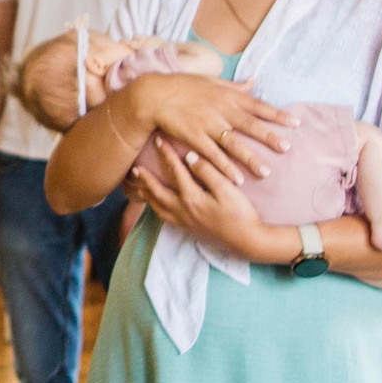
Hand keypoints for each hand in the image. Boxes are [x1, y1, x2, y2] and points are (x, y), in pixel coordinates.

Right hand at [121, 73, 296, 181]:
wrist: (154, 95)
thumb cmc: (182, 86)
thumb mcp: (211, 81)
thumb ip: (234, 86)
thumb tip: (253, 81)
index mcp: (227, 96)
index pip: (258, 105)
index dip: (277, 114)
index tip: (295, 123)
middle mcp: (221, 110)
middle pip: (251, 125)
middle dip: (270, 138)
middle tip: (287, 149)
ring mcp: (208, 125)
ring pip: (234, 144)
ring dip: (250, 158)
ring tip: (265, 172)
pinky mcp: (194, 138)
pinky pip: (213, 155)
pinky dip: (225, 167)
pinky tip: (237, 179)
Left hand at [126, 137, 294, 264]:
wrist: (247, 241)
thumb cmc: (240, 214)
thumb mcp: (227, 189)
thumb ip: (208, 172)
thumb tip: (190, 156)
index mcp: (191, 198)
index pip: (175, 171)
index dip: (166, 154)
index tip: (158, 140)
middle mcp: (182, 210)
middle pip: (157, 192)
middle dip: (145, 179)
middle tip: (134, 168)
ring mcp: (184, 222)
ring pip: (158, 207)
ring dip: (147, 196)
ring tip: (138, 187)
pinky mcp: (189, 230)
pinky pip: (165, 218)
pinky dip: (156, 209)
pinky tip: (157, 205)